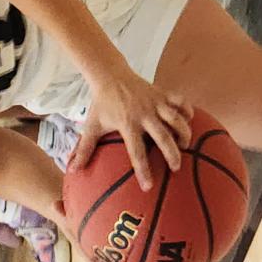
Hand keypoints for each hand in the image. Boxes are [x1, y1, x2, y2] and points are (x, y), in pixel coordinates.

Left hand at [71, 67, 195, 190]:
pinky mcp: (162, 93)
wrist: (110, 75)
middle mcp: (143, 114)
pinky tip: (189, 121)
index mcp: (127, 124)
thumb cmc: (101, 104)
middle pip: (163, 136)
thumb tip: (72, 171)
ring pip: (176, 119)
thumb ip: (84, 149)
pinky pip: (180, 101)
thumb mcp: (91, 126)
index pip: (136, 151)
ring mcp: (155, 102)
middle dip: (172, 154)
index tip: (148, 186)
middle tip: (176, 168)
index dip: (143, 170)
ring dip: (184, 133)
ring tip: (186, 145)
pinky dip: (187, 111)